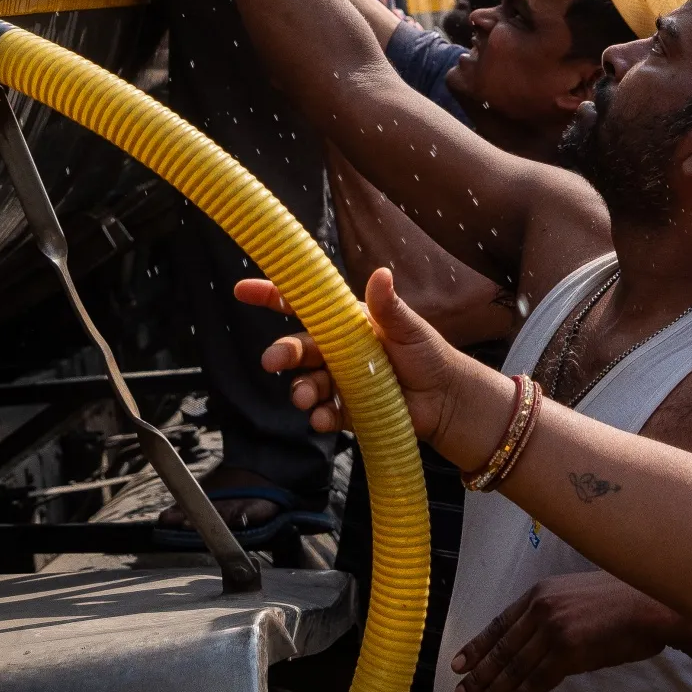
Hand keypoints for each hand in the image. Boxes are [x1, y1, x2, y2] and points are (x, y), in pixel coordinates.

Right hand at [233, 267, 510, 467]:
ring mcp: (340, 382)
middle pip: (299, 348)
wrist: (448, 400)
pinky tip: (322, 418)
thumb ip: (388, 306)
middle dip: (282, 353)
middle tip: (272, 362)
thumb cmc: (429, 355)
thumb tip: (381, 273)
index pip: (305, 306)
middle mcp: (338, 351)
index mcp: (348, 323)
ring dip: (300, 389)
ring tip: (304, 398)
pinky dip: (320, 416)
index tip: (243, 290)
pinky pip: (324, 412)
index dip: (272, 296)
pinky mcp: (348, 411)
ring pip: (307, 383)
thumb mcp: (409, 327)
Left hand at [450, 572, 681, 691]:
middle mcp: (540, 608)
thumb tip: (535, 644)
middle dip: (478, 675)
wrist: (653, 606)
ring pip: (514, 667)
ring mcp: (553, 629)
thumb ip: (551, 618)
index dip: (476, 647)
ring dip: (494, 691)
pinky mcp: (568, 651)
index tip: (456, 665)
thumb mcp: (576, 599)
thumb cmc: (622, 603)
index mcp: (540, 593)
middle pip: (501, 648)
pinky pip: (537, 680)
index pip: (498, 624)